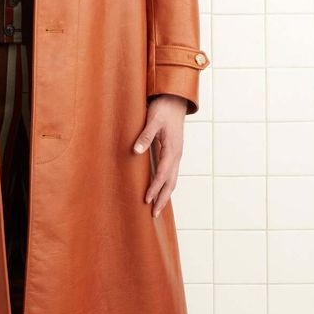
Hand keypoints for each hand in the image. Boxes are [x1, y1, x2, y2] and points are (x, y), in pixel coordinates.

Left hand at [132, 94, 186, 218]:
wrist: (175, 99)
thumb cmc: (163, 109)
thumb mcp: (152, 120)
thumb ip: (145, 135)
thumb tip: (136, 151)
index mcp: (172, 149)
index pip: (163, 174)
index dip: (154, 188)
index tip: (146, 200)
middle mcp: (177, 155)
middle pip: (171, 183)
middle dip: (162, 199)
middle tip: (154, 215)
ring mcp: (177, 155)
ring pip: (172, 180)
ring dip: (165, 194)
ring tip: (157, 208)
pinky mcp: (174, 152)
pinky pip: (171, 173)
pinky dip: (166, 185)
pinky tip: (159, 190)